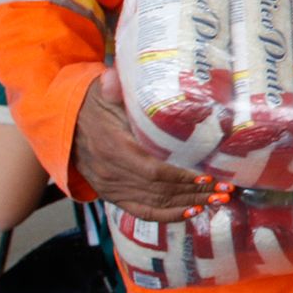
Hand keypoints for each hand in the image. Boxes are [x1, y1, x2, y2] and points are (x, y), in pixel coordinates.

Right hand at [73, 71, 225, 222]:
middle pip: (160, 190)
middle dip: (195, 193)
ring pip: (154, 203)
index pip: (152, 170)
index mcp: (113, 147)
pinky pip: (140, 212)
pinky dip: (166, 216)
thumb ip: (111, 87)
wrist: (66, 125)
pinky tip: (191, 213)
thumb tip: (113, 76)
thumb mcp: (101, 93)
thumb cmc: (93, 106)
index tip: (208, 178)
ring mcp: (110, 187)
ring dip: (188, 204)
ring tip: (218, 202)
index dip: (181, 177)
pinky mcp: (111, 195)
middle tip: (226, 192)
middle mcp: (111, 173)